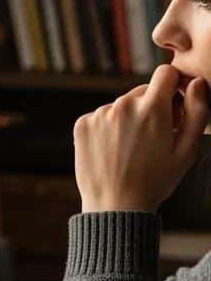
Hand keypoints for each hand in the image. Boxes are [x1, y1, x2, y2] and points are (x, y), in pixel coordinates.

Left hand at [73, 64, 208, 214]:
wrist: (115, 207)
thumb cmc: (155, 181)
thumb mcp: (187, 150)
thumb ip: (198, 111)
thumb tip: (197, 82)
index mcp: (152, 107)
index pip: (166, 73)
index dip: (173, 88)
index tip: (172, 106)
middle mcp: (123, 105)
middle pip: (143, 91)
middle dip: (151, 107)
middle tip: (152, 138)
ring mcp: (99, 115)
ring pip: (121, 105)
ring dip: (127, 119)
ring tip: (130, 148)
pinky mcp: (82, 125)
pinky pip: (100, 117)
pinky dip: (107, 128)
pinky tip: (112, 150)